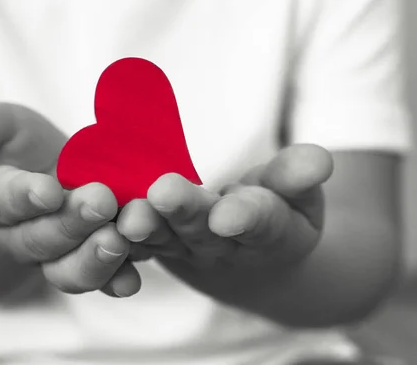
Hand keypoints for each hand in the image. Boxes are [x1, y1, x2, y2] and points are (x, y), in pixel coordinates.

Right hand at [0, 103, 139, 297]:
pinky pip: (101, 277)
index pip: (1, 200)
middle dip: (71, 223)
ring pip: (69, 269)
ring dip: (94, 259)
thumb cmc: (13, 145)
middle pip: (42, 239)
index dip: (23, 197)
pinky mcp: (90, 257)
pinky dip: (116, 280)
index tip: (46, 190)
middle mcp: (21, 235)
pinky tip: (132, 279)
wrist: (42, 170)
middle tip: (100, 201)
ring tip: (118, 240)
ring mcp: (58, 251)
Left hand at [118, 144, 332, 270]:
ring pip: (161, 237)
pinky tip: (95, 207)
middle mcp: (221, 245)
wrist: (246, 256)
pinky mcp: (156, 242)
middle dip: (183, 212)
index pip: (260, 224)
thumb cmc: (278, 212)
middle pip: (200, 230)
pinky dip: (113, 228)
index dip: (247, 217)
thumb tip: (321, 160)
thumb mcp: (298, 195)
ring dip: (143, 226)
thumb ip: (300, 177)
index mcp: (267, 232)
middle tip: (163, 193)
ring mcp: (184, 247)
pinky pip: (133, 238)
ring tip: (126, 213)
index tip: (231, 213)